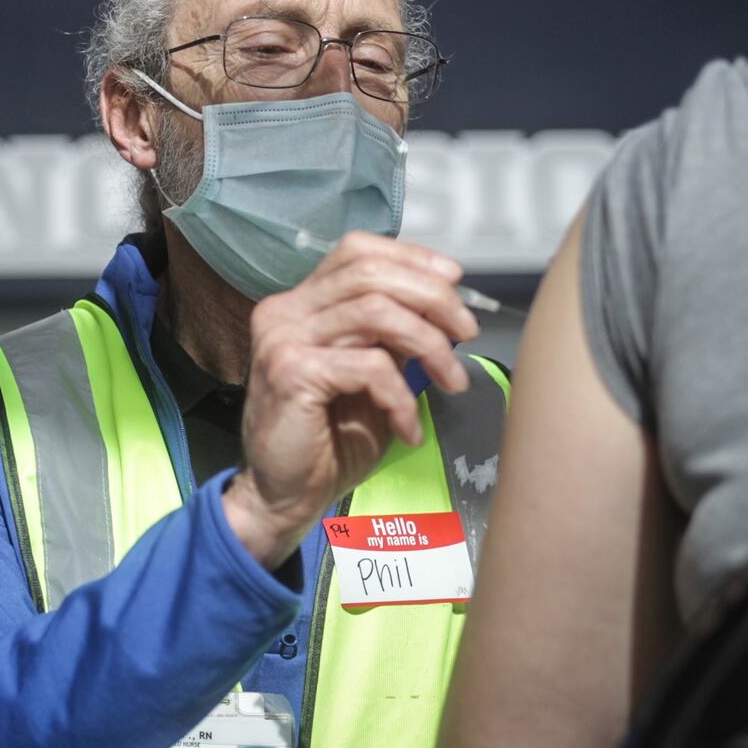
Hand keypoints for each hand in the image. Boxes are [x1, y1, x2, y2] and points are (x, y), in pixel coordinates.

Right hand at [222, 231, 480, 568]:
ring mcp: (283, 338)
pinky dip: (402, 397)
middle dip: (432, 297)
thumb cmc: (325, 441)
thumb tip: (441, 306)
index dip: (410, 257)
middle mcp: (284, 311)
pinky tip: (409, 428)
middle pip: (370, 273)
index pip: (355, 251)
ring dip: (429, 344)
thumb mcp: (369, 375)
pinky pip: (369, 366)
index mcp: (299, 304)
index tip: (454, 282)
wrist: (281, 496)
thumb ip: (390, 336)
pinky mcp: (291, 372)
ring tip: (451, 381)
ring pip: (375, 311)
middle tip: (466, 332)